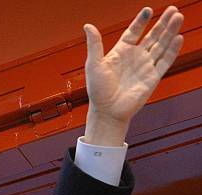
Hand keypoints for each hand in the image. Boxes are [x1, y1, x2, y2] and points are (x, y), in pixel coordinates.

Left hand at [84, 6, 183, 144]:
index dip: (141, 21)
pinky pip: (164, 62)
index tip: (148, 10)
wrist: (107, 112)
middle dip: (162, 23)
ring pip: (161, 45)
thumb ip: (94, 44)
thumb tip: (88, 26)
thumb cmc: (98, 91)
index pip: (134, 32)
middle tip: (172, 9)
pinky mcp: (152, 78)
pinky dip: (172, 50)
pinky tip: (178, 38)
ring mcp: (145, 67)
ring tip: (178, 17)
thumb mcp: (94, 64)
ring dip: (170, 32)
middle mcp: (135, 57)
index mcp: (121, 52)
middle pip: (152, 36)